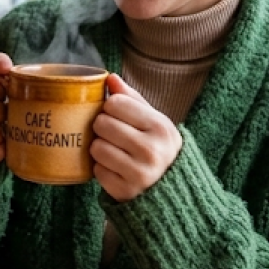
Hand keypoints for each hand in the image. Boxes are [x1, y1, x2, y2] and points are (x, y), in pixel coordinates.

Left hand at [91, 73, 182, 201]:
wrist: (171, 188)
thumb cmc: (156, 146)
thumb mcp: (153, 120)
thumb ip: (131, 98)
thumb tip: (110, 77)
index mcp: (161, 127)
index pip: (115, 103)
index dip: (110, 107)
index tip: (117, 115)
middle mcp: (152, 150)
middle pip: (102, 123)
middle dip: (102, 127)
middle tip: (113, 134)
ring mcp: (139, 173)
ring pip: (97, 147)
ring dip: (100, 148)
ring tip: (114, 151)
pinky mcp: (125, 191)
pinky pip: (97, 171)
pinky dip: (102, 169)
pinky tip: (115, 169)